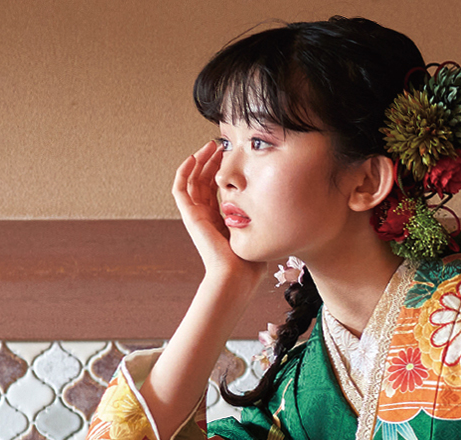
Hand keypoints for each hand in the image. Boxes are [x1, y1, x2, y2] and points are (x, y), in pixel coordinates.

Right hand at [172, 141, 261, 280]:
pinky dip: (184, 171)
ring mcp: (196, 215)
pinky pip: (180, 188)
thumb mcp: (260, 232)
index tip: (233, 154)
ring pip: (192, 180)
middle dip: (212, 160)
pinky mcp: (189, 216)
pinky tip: (193, 157)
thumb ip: (262, 218)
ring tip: (211, 145)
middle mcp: (206, 215)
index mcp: (221, 219)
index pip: (217, 187)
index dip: (222, 169)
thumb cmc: (251, 261)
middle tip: (221, 143)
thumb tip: (280, 203)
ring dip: (199, 160)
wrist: (237, 275)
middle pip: (204, 180)